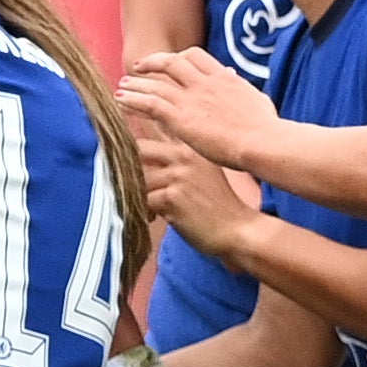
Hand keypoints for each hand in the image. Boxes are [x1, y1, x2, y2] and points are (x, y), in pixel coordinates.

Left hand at [119, 46, 272, 168]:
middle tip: (138, 69)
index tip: (168, 62)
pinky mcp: (182, 119)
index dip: (178, 58)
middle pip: (172, 62)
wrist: (263, 142)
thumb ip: (243, 91)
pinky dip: (134, 100)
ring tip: (121, 87)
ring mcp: (192, 99)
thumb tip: (240, 84)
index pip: (195, 57)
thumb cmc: (267, 130)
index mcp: (224, 77)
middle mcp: (205, 82)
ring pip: (156, 84)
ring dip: (137, 84)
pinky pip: (150, 104)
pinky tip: (121, 102)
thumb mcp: (257, 101)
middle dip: (153, 63)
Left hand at [134, 109, 260, 258]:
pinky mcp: (172, 197)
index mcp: (190, 147)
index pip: (152, 136)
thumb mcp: (203, 172)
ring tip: (148, 208)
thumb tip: (144, 151)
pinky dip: (143, 211)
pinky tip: (154, 218)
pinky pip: (142, 200)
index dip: (135, 149)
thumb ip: (178, 160)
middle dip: (128, 168)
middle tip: (130, 186)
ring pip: (137, 179)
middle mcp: (184, 156)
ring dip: (136, 194)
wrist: (239, 230)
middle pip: (138, 150)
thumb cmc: (218, 206)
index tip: (130, 163)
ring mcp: (178, 175)